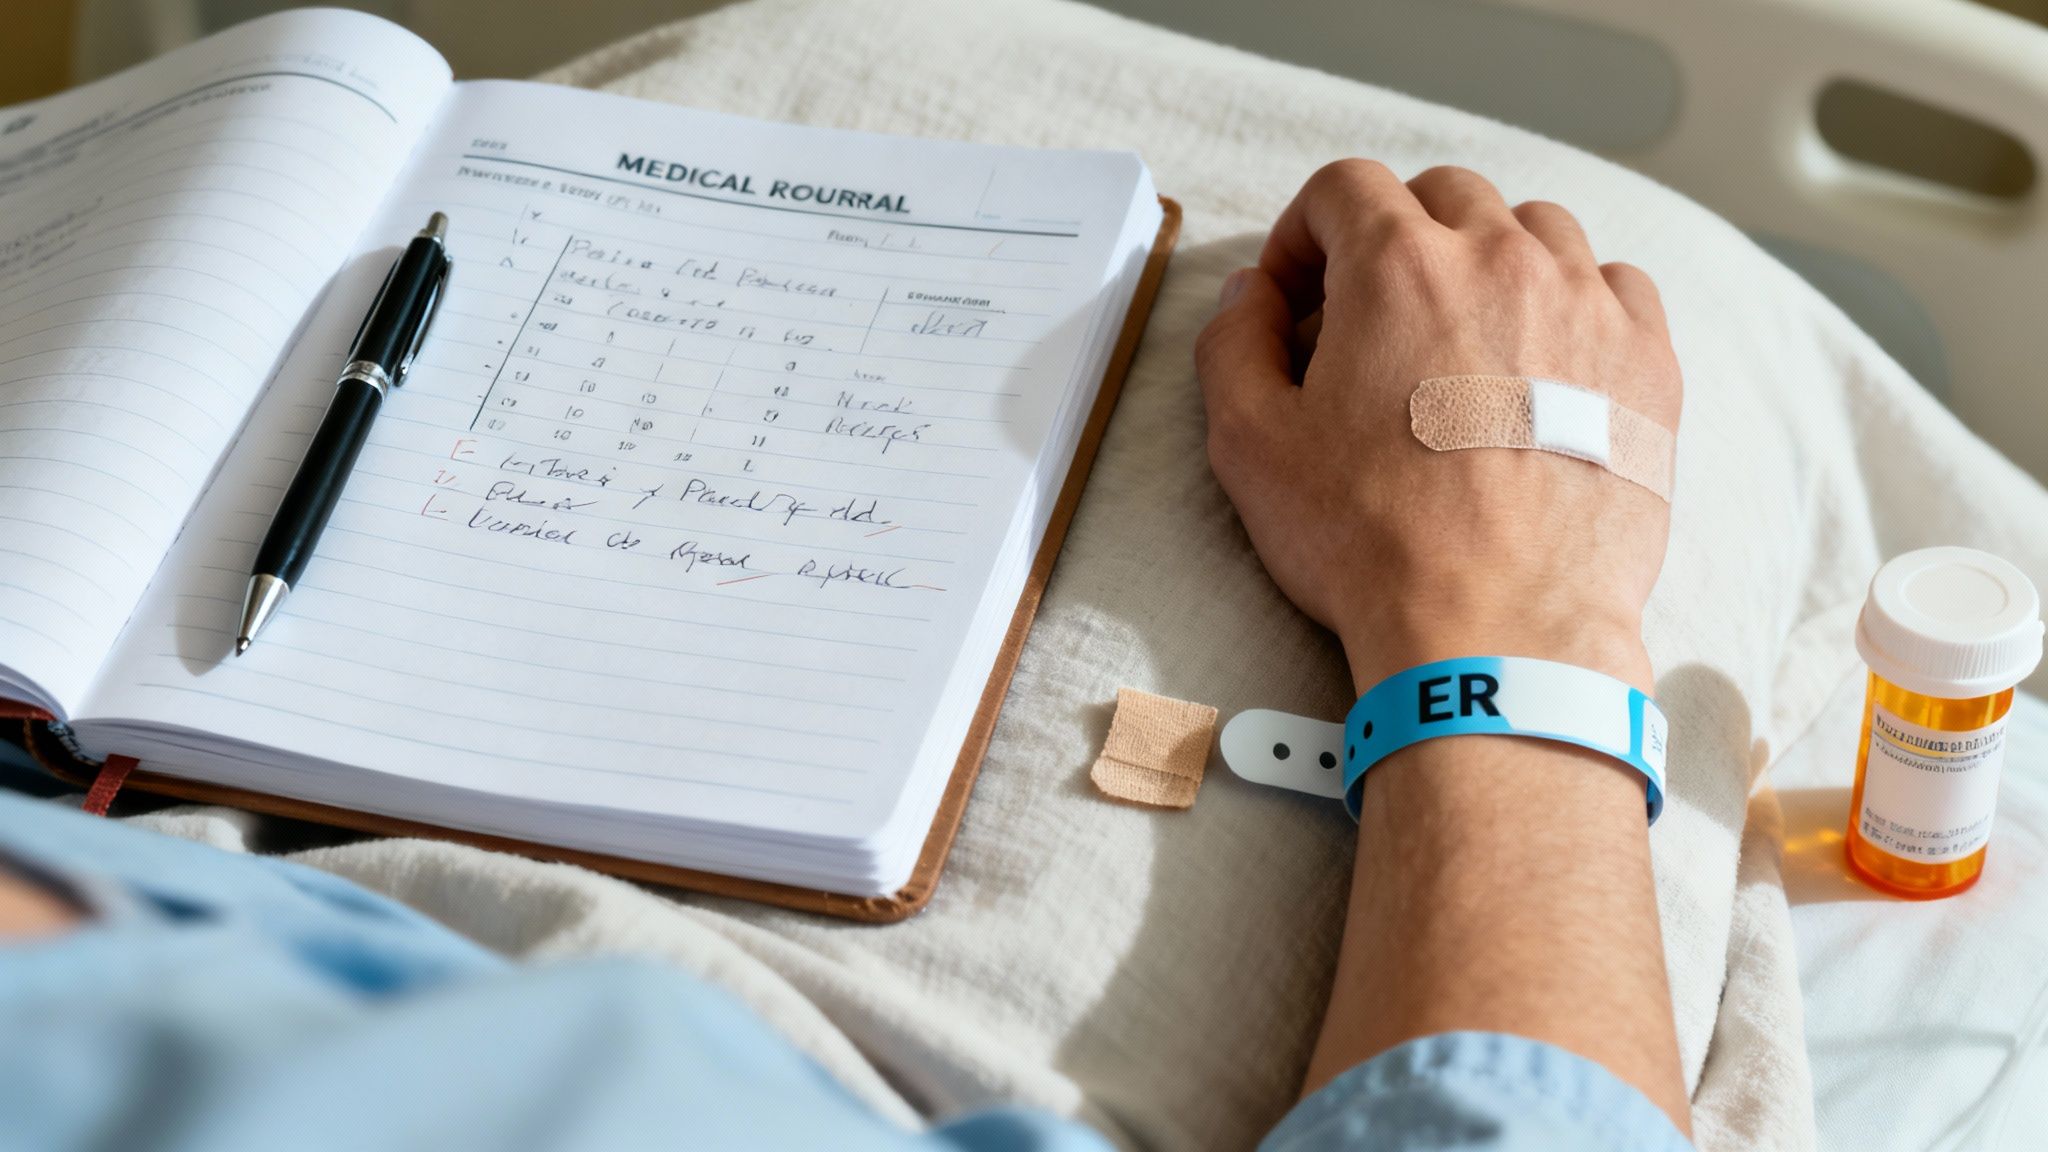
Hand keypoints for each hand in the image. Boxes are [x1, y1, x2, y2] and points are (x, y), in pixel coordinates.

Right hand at [1195, 161, 1679, 695]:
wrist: (1498, 628)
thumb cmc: (1372, 541)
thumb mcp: (1250, 443)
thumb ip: (1233, 342)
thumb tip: (1252, 292)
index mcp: (1398, 265)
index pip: (1344, 187)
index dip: (1304, 234)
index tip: (1297, 296)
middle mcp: (1503, 260)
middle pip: (1444, 195)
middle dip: (1395, 238)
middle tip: (1371, 321)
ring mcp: (1588, 305)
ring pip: (1536, 228)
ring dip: (1487, 262)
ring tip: (1463, 342)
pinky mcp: (1646, 363)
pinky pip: (1615, 286)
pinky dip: (1573, 304)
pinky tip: (1542, 368)